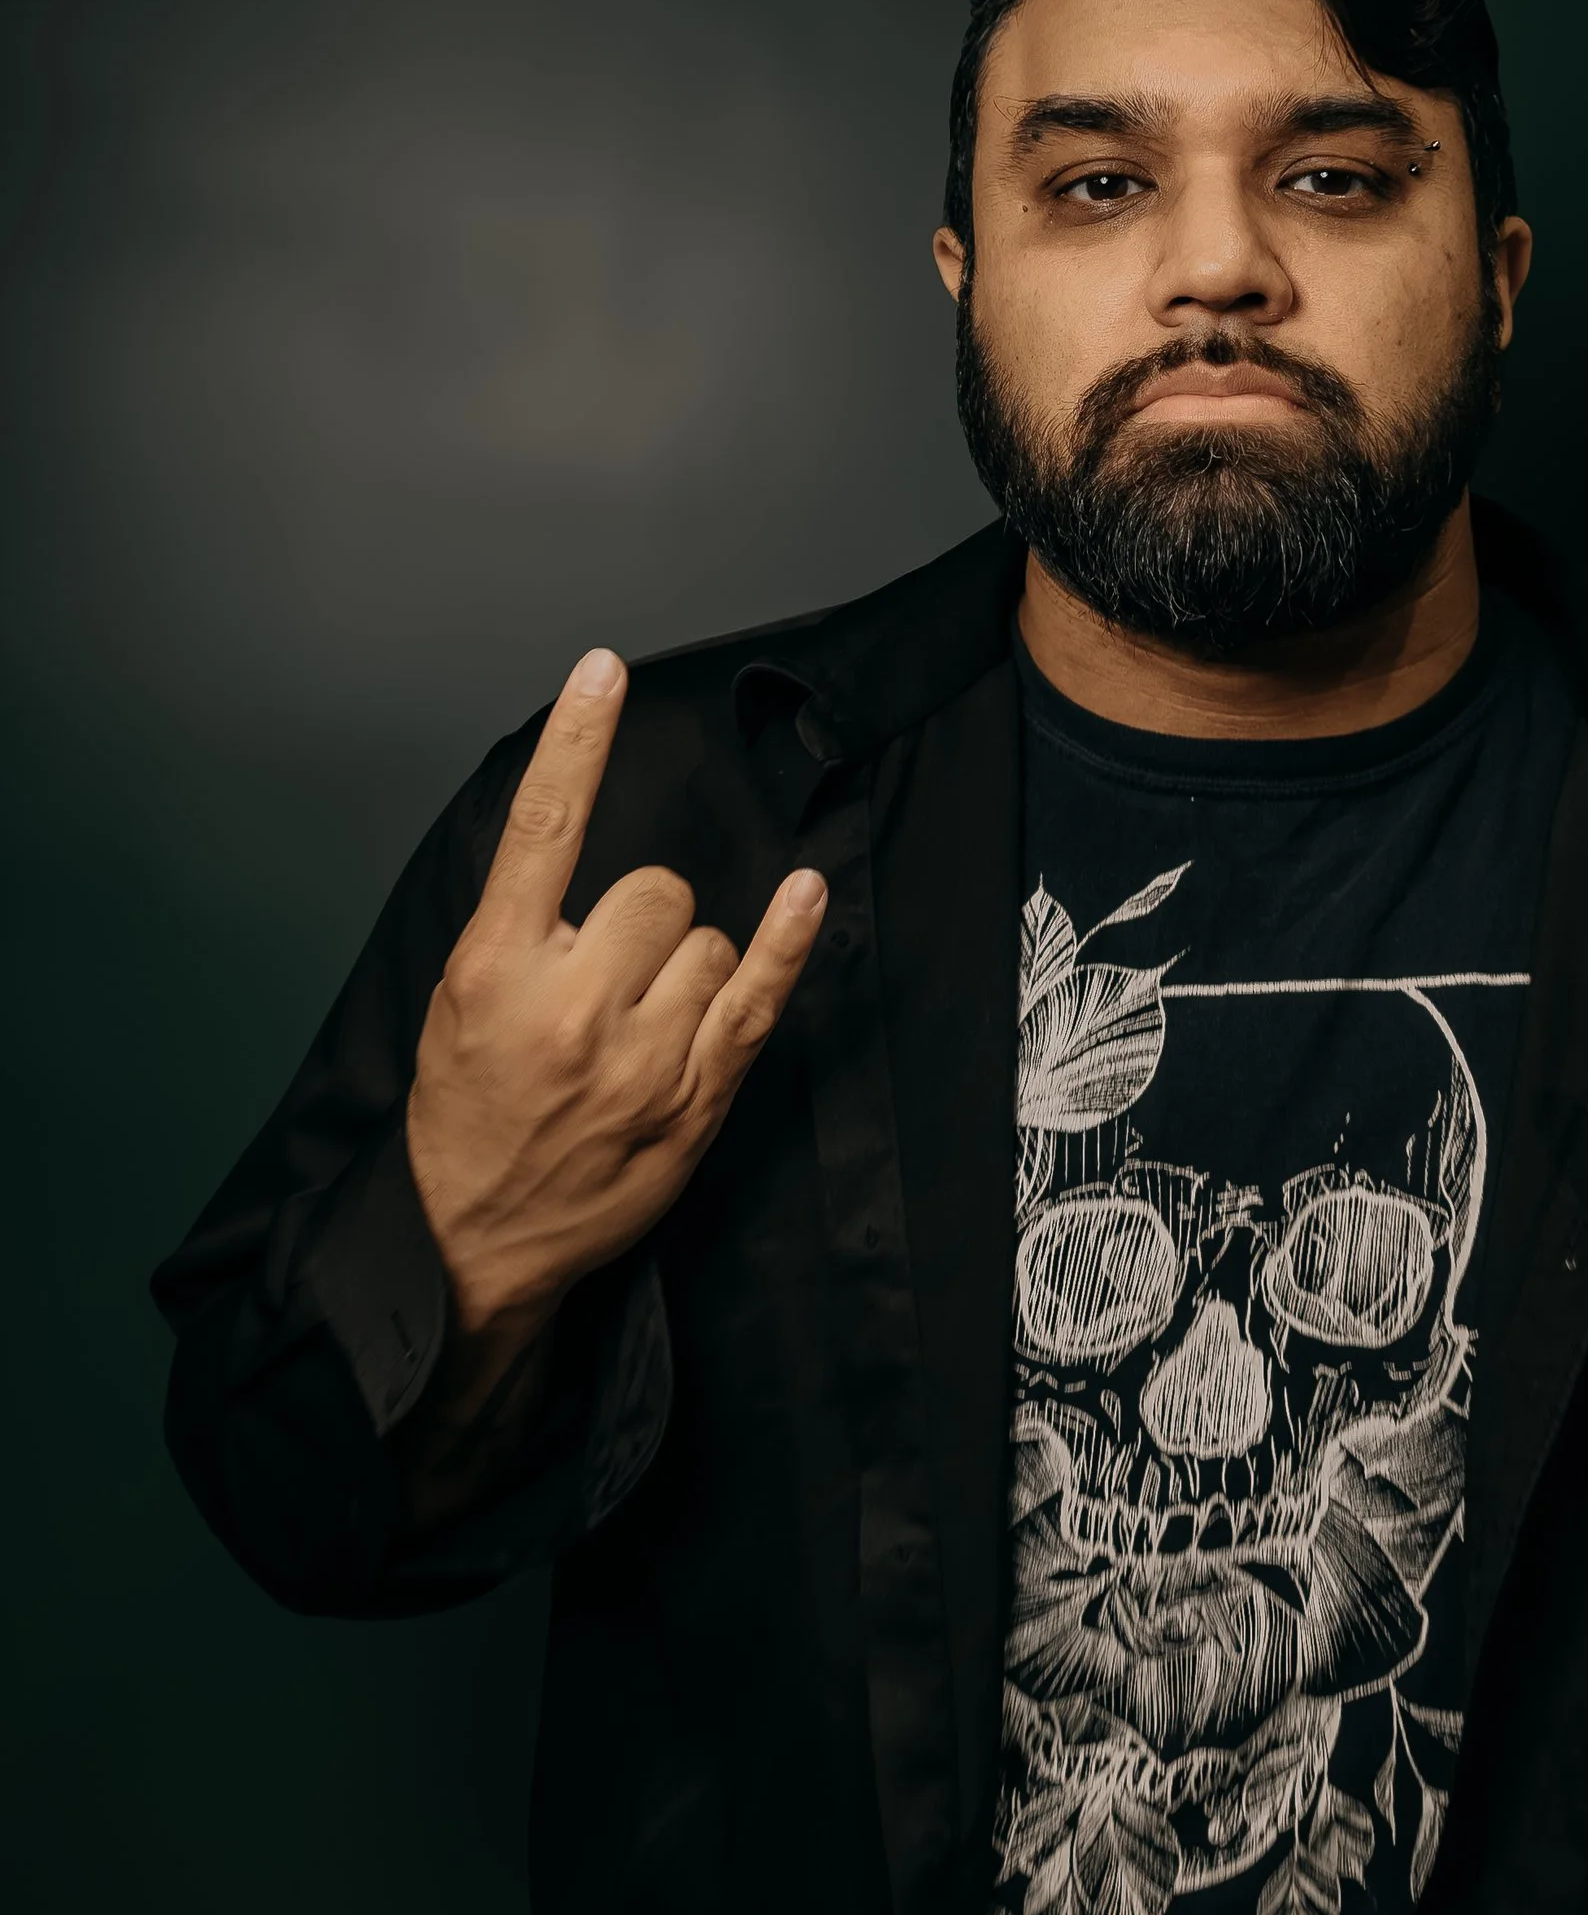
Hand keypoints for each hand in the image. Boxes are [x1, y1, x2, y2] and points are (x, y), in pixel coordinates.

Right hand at [405, 649, 826, 1356]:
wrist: (472, 1242)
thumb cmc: (465, 1114)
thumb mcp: (456, 1004)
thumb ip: (520, 929)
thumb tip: (578, 848)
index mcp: (496, 969)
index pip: (542, 831)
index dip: (575, 743)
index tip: (602, 671)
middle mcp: (571, 1005)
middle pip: (654, 889)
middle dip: (639, 920)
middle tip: (603, 980)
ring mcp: (641, 1057)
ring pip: (707, 942)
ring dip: (684, 967)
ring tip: (633, 1027)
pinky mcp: (694, 1100)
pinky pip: (758, 999)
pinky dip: (786, 940)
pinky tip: (803, 892)